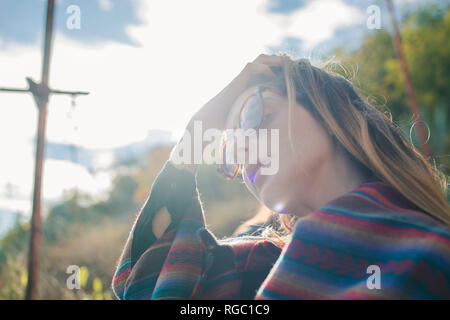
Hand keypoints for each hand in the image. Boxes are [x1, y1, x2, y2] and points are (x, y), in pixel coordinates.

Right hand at [170, 54, 283, 172]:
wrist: (207, 123)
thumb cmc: (223, 126)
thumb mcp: (247, 122)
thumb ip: (257, 122)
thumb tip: (272, 138)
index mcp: (249, 86)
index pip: (266, 70)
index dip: (280, 69)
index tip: (294, 74)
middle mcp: (245, 80)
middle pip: (264, 61)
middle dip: (280, 61)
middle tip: (295, 66)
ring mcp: (240, 79)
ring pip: (259, 59)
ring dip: (274, 60)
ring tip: (288, 64)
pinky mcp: (235, 82)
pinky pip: (251, 68)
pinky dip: (263, 68)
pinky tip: (272, 75)